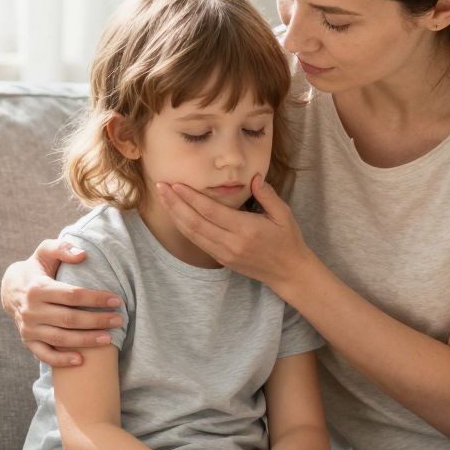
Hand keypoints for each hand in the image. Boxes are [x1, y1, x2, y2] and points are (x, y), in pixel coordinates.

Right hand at [0, 241, 121, 366]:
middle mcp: (31, 310)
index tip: (116, 300)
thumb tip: (83, 255)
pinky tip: (81, 360)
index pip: (72, 295)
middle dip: (96, 320)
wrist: (10, 289)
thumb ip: (63, 248)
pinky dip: (62, 360)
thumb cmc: (36, 269)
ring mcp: (28, 328)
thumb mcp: (45, 252)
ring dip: (86, 341)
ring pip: (60, 338)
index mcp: (37, 288)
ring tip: (109, 339)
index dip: (95, 299)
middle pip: (69, 319)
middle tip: (119, 320)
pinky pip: (45, 355)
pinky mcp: (27, 342)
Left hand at [154, 175, 312, 288]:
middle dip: (175, 204)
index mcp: (246, 229)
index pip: (211, 211)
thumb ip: (268, 195)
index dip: (191, 198)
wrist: (288, 272)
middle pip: (195, 222)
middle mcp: (231, 243)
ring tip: (163, 198)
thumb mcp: (284, 215)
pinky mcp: (221, 259)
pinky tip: (176, 215)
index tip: (177, 184)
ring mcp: (224, 253)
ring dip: (175, 215)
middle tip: (161, 187)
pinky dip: (184, 228)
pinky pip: (197, 242)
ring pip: (192, 233)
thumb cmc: (288, 240)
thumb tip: (254, 177)